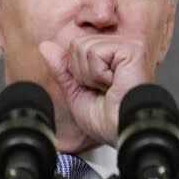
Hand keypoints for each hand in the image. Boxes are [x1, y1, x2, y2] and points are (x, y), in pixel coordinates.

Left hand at [39, 35, 153, 146]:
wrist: (122, 133)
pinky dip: (98, 74)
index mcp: (110, 55)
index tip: (96, 90)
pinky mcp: (132, 48)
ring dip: (91, 75)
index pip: (75, 47)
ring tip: (110, 88)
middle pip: (77, 45)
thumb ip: (62, 68)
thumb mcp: (76, 92)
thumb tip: (45, 46)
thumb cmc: (108, 120)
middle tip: (103, 90)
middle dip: (82, 73)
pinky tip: (114, 84)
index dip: (77, 72)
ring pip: (83, 47)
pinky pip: (95, 52)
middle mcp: (121, 46)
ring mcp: (128, 45)